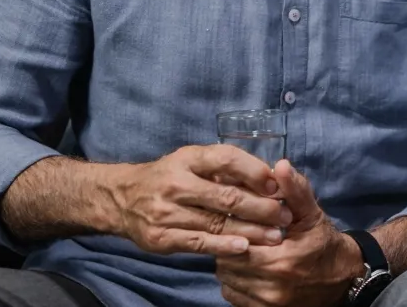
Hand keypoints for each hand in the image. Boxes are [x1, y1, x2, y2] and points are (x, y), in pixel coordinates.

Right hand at [104, 145, 291, 256]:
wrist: (121, 198)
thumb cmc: (169, 177)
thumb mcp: (193, 162)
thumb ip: (226, 168)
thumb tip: (272, 176)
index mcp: (188, 159)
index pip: (226, 159)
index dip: (255, 172)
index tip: (278, 185)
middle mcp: (175, 183)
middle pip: (227, 196)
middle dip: (262, 207)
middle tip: (285, 216)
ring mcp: (166, 212)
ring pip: (217, 222)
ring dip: (251, 230)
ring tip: (275, 236)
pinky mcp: (161, 237)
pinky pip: (199, 242)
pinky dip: (224, 245)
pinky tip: (244, 247)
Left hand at [217, 160, 363, 306]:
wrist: (344, 278)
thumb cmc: (324, 242)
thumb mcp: (312, 214)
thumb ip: (295, 190)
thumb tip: (280, 165)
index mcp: (283, 261)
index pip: (236, 246)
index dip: (234, 233)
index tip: (240, 224)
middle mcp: (273, 287)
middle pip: (227, 265)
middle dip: (230, 248)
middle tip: (240, 237)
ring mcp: (268, 304)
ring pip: (227, 281)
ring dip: (230, 266)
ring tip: (244, 253)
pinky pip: (233, 296)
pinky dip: (235, 283)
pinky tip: (248, 270)